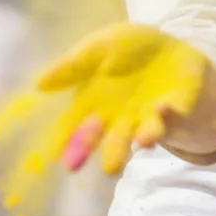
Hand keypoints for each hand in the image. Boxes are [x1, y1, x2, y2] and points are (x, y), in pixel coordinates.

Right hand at [37, 23, 208, 174]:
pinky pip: (174, 114)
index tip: (56, 157)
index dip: (68, 142)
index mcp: (96, 106)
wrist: (166, 47)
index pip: (78, 128)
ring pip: (146, 132)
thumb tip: (39, 83)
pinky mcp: (177, 108)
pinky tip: (163, 107)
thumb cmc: (124, 52)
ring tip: (142, 141)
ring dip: (145, 137)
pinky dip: (170, 113)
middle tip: (109, 168)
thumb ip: (72, 66)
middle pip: (113, 140)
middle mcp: (121, 118)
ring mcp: (149, 116)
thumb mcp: (95, 49)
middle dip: (112, 153)